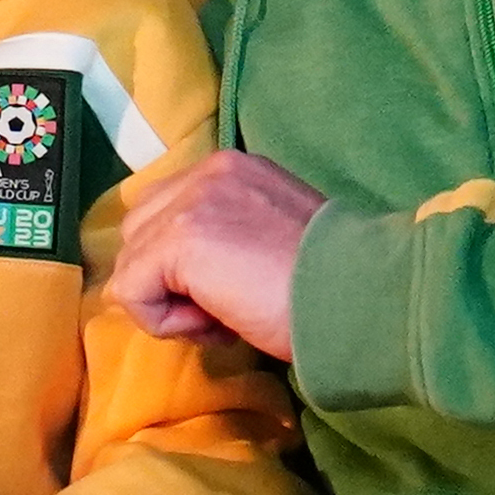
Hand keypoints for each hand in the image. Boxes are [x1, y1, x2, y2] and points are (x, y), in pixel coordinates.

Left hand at [108, 148, 325, 356]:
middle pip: (139, 234)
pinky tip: (216, 326)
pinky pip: (131, 292)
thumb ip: (228, 235)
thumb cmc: (331, 284)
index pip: (168, 211)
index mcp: (233, 169)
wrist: (363, 297)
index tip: (239, 288)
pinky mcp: (179, 240)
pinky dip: (164, 323)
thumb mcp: (273, 239)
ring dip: (170, 304)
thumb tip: (177, 277)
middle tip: (228, 308)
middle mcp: (207, 172)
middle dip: (171, 282)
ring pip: (132, 264)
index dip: (187, 266)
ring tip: (225, 317)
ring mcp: (190, 202)